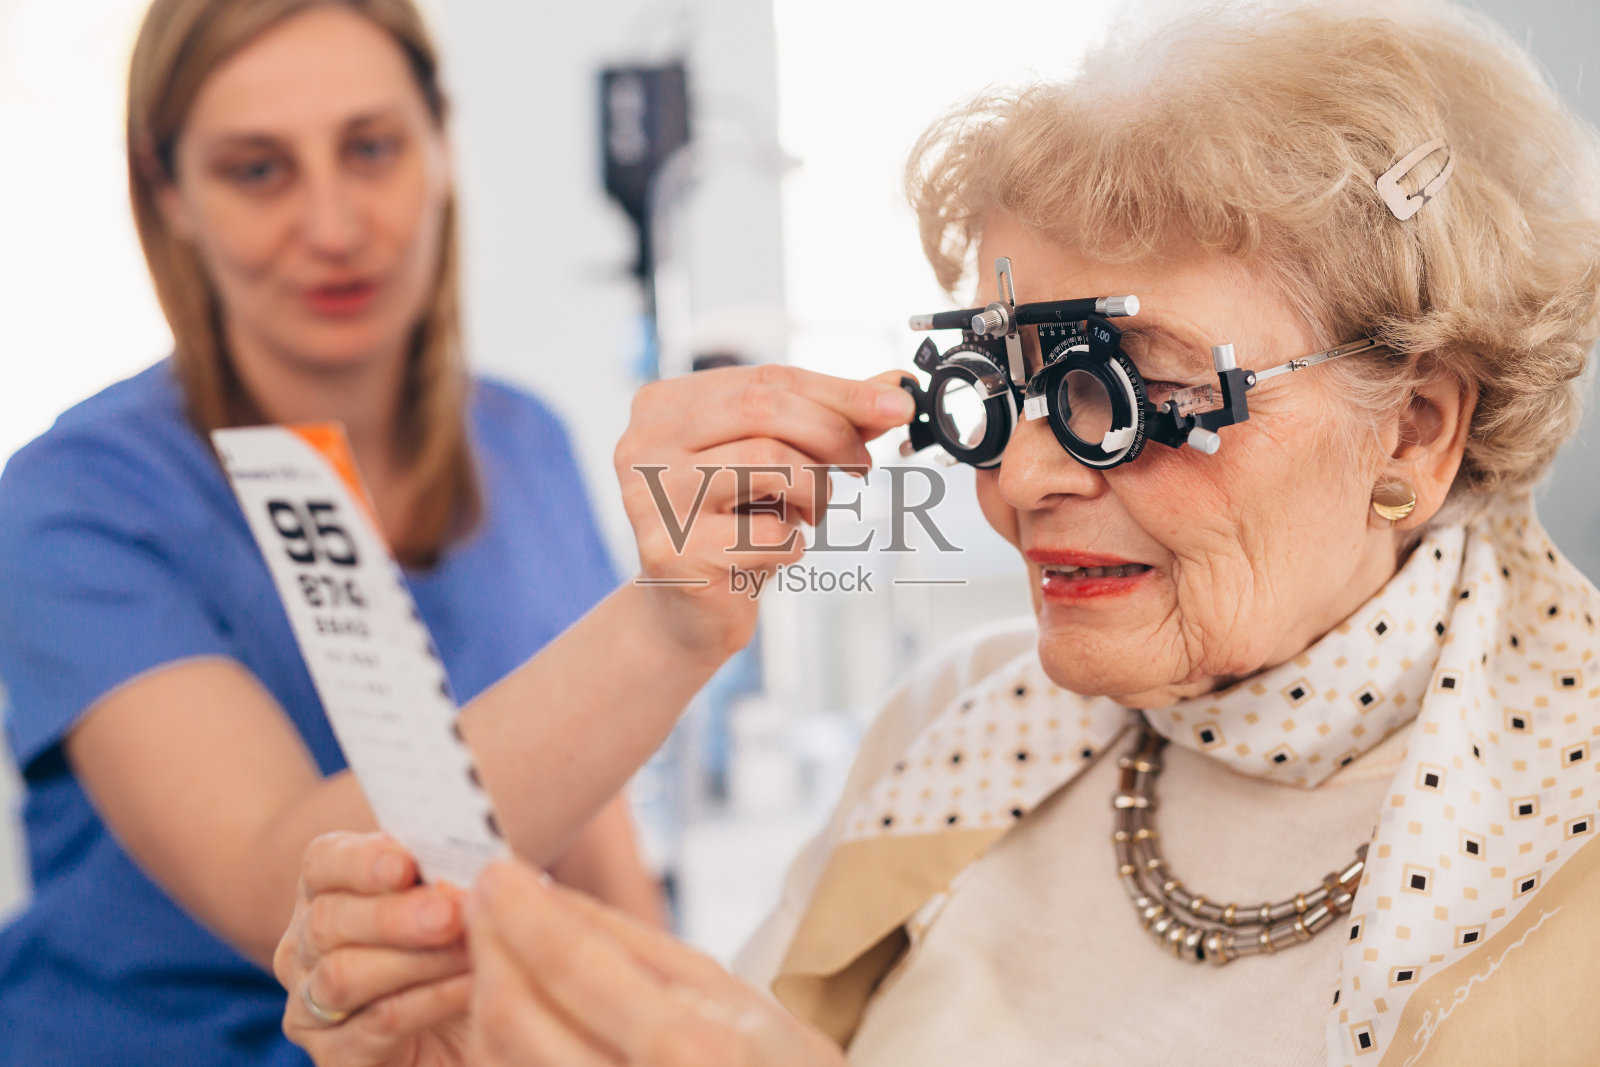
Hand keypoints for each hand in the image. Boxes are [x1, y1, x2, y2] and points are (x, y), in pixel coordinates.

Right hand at [274, 832, 473, 1066]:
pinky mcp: (335, 1056)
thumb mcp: (458, 904)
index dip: (360, 861)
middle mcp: (305, 947)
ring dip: (413, 960)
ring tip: (470, 949)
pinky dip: (429, 1000)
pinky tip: (469, 987)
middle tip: (450, 913)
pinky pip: (378, 1022)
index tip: (404, 863)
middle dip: (393, 915)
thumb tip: (474, 860)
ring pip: (344, 975)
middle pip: (329, 921)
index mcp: (328, 891)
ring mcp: (311, 1006)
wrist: (478, 1030)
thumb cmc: (462, 948)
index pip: (323, 863)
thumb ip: (452, 877)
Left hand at [467, 860, 848, 1066]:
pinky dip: (501, 1042)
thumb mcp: (738, 1003)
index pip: (575, 967)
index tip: (498, 874)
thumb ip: (642, 953)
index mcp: (692, 1051)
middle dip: (487, 946)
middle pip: (517, 1017)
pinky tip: (513, 1004)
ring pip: (499, 1058)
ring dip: (482, 992)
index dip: (521, 913)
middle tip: (478, 900)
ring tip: (490, 945)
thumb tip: (549, 900)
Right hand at [614, 365, 914, 657]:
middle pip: (763, 410)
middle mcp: (644, 444)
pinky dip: (792, 543)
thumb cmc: (730, 527)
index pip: (764, 379)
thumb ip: (825, 421)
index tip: (895, 403)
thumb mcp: (775, 461)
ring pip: (768, 463)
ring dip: (814, 491)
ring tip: (809, 513)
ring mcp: (652, 498)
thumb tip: (891, 387)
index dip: (838, 390)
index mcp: (663, 406)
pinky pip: (766, 532)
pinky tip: (777, 550)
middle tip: (863, 464)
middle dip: (832, 433)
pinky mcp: (672, 552)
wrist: (687, 611)